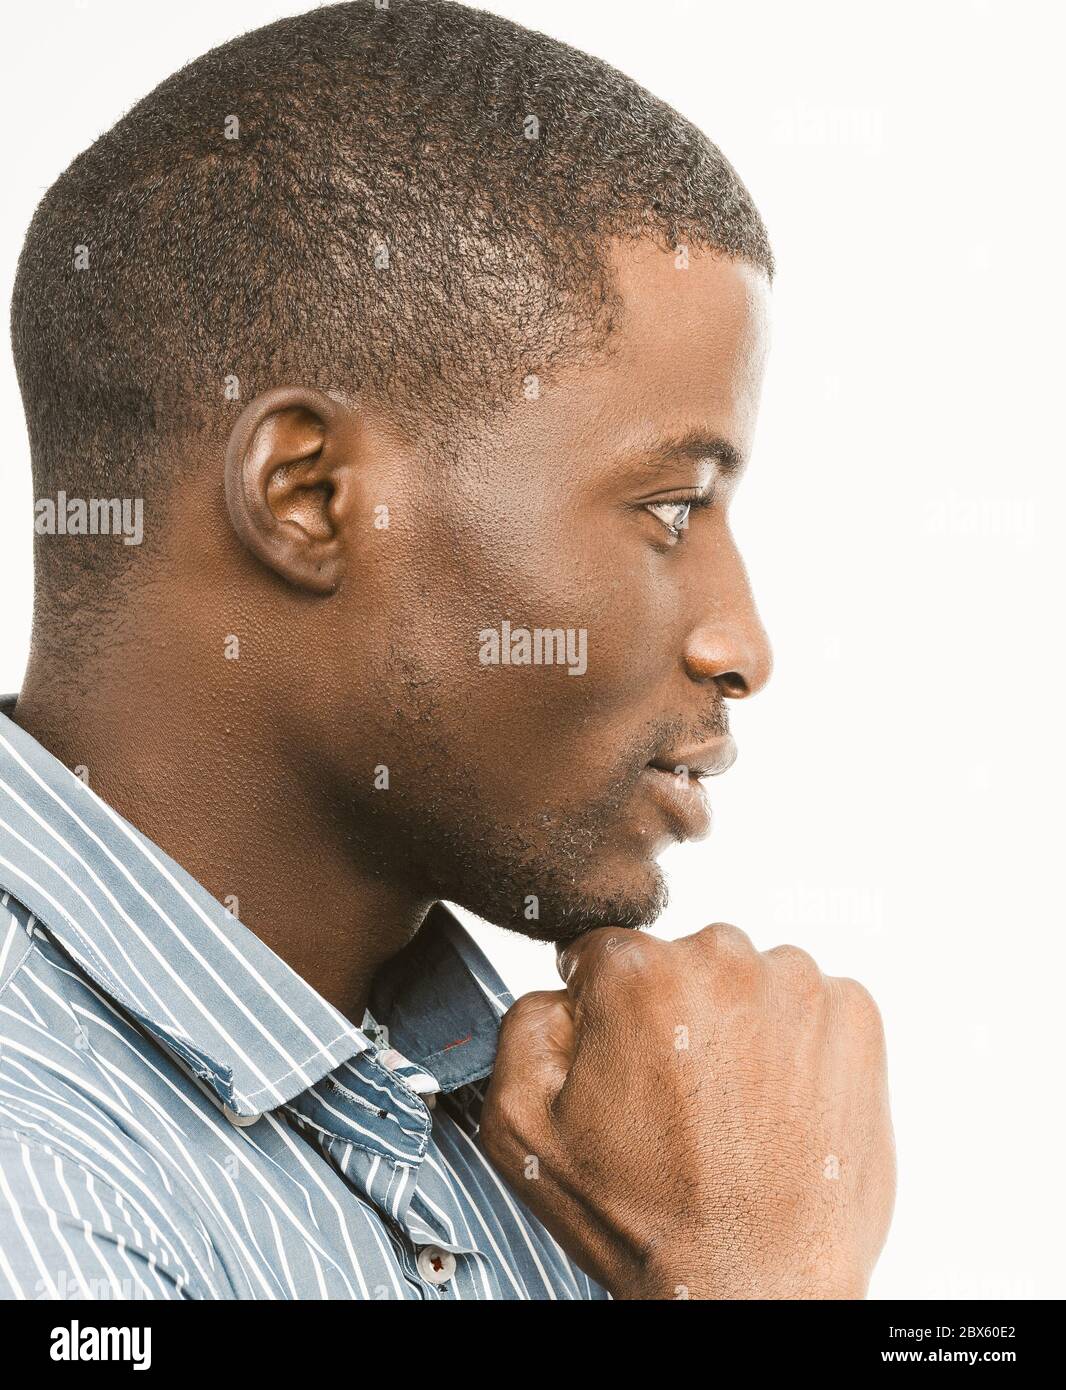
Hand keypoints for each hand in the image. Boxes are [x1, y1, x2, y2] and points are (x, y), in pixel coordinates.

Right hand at [480, 923, 895, 1298]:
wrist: (753, 1284)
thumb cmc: (645, 1217)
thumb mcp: (522, 1127)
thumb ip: (523, 1025)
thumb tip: (562, 992)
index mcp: (636, 973)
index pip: (603, 956)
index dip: (603, 1014)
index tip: (623, 1064)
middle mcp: (721, 957)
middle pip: (681, 962)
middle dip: (672, 1016)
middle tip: (677, 1100)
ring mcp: (797, 984)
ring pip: (748, 982)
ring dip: (738, 1026)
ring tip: (733, 1110)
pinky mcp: (855, 1015)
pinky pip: (810, 1005)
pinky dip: (795, 1043)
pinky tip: (778, 1105)